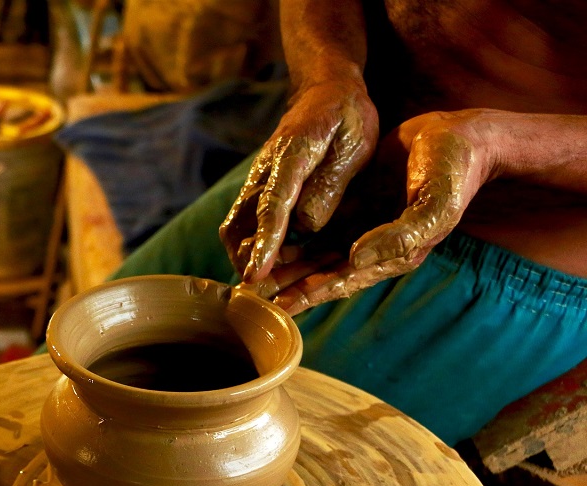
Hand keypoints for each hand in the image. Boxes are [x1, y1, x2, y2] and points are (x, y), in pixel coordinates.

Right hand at [220, 79, 378, 281]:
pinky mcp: (260, 188)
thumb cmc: (346, 117)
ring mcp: (258, 180)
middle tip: (261, 290)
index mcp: (291, 155)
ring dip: (246, 258)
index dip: (265, 243)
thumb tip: (307, 226)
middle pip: (239, 224)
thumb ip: (331, 185)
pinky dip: (253, 248)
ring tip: (267, 286)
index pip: (272, 206)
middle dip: (244, 259)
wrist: (325, 90)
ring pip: (236, 227)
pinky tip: (272, 267)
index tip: (256, 274)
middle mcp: (264, 171)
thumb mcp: (354, 144)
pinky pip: (246, 224)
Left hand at [265, 110, 496, 314]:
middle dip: (289, 288)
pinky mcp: (353, 206)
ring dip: (286, 267)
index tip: (280, 306)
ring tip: (251, 278)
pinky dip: (294, 238)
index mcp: (393, 255)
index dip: (311, 294)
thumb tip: (356, 260)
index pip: (344, 281)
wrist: (462, 136)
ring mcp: (362, 228)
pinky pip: (318, 228)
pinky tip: (268, 244)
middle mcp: (374, 248)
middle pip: (323, 275)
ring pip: (315, 255)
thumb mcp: (435, 205)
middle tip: (251, 299)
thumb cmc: (454, 172)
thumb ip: (399, 236)